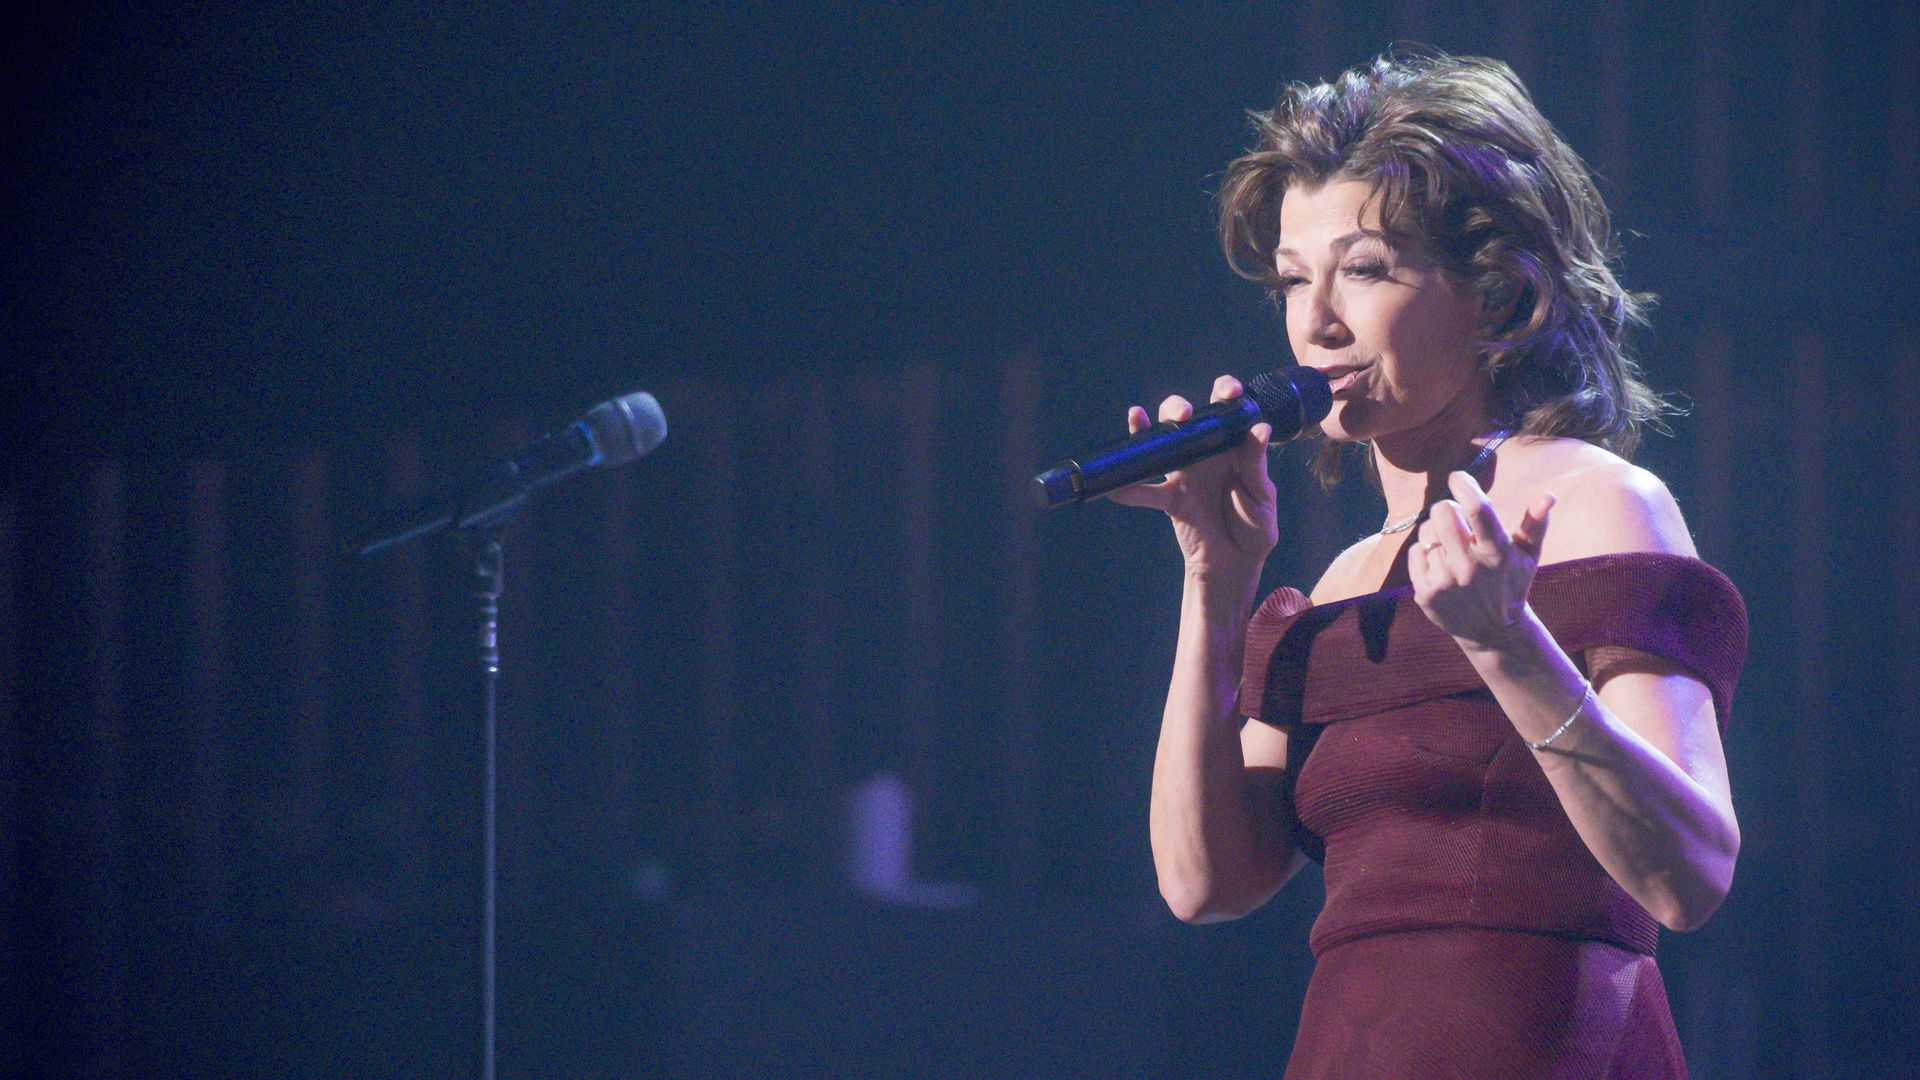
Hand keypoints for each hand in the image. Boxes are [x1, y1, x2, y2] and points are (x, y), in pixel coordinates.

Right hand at [1105, 375, 1278, 585]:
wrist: (1237, 565)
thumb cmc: (1256, 528)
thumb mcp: (1263, 498)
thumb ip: (1256, 466)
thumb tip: (1261, 429)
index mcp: (1233, 446)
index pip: (1227, 410)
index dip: (1226, 392)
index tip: (1228, 392)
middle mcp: (1206, 453)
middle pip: (1185, 418)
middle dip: (1177, 407)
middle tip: (1182, 415)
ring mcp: (1184, 474)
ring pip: (1161, 443)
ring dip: (1147, 429)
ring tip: (1138, 416)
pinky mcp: (1170, 499)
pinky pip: (1145, 491)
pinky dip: (1127, 489)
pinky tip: (1113, 486)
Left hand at [1408, 470, 1555, 649]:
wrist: (1492, 632)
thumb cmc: (1510, 583)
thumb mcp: (1528, 556)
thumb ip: (1536, 523)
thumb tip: (1548, 495)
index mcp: (1497, 553)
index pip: (1478, 509)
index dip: (1464, 485)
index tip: (1458, 477)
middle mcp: (1469, 568)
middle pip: (1442, 511)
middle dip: (1449, 508)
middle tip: (1458, 520)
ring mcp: (1445, 582)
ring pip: (1427, 530)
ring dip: (1438, 533)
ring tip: (1453, 549)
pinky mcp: (1425, 593)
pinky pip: (1415, 551)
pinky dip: (1426, 553)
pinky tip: (1441, 565)